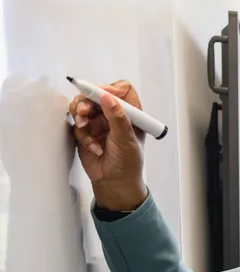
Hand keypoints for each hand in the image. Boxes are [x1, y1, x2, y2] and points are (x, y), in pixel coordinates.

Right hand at [69, 80, 147, 209]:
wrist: (114, 182)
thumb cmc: (128, 163)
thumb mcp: (126, 140)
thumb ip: (118, 118)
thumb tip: (107, 97)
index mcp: (131, 113)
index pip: (121, 90)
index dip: (110, 89)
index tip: (100, 95)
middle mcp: (114, 115)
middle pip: (96, 95)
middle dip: (87, 102)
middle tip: (83, 112)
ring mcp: (99, 122)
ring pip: (83, 107)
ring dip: (81, 115)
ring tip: (84, 126)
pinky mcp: (86, 131)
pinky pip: (77, 124)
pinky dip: (82, 134)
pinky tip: (93, 147)